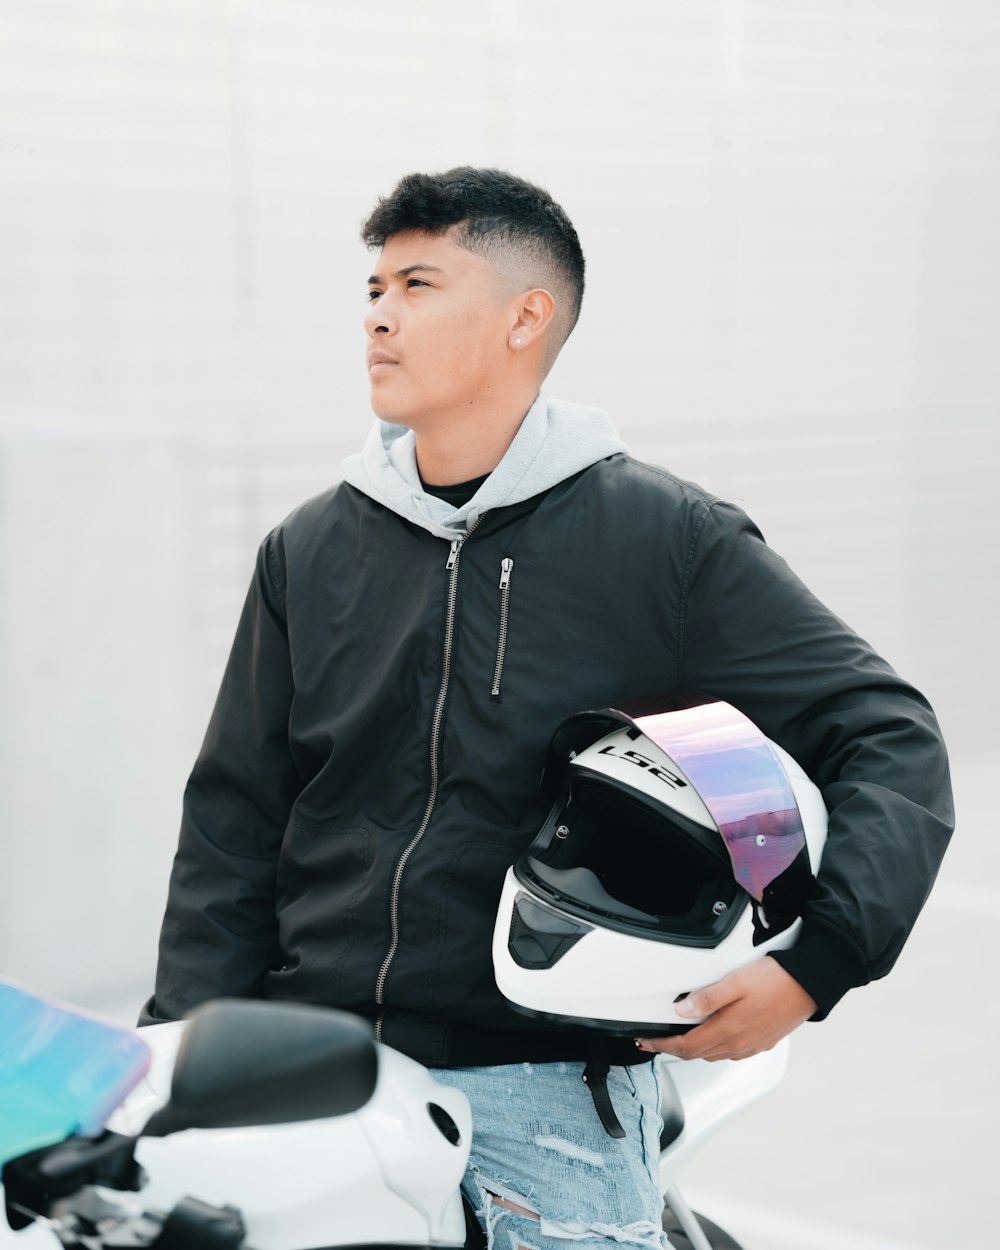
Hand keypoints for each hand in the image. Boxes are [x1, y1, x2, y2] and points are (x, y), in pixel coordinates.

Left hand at [636, 957, 816, 1061]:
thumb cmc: (776, 980)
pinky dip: (714, 1047)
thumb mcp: (736, 981)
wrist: (809, 985)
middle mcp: (739, 1044)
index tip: (646, 1041)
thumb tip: (682, 1011)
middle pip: (697, 1054)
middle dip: (672, 1048)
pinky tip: (713, 1036)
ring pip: (713, 1054)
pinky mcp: (762, 1042)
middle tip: (655, 1040)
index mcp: (728, 1031)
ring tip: (678, 1038)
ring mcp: (751, 1046)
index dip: (662, 1045)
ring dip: (693, 1050)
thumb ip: (707, 998)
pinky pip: (731, 1052)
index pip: (685, 1046)